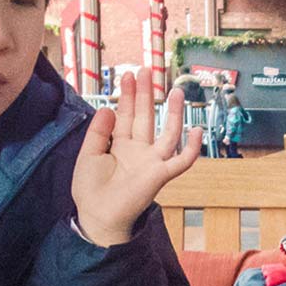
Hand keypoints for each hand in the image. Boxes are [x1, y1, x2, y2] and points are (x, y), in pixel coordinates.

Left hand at [72, 69, 199, 246]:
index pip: (126, 115)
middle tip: (146, 70)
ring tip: (175, 90)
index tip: (127, 75)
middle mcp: (139, 150)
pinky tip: (196, 130)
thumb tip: (107, 108)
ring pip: (167, 133)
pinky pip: (182, 161)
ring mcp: (152, 162)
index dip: (127, 95)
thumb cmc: (90, 189)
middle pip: (145, 117)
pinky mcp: (161, 175)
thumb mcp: (88, 154)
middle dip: (145, 94)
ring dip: (172, 112)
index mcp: (121, 145)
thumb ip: (98, 131)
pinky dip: (192, 148)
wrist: (97, 214)